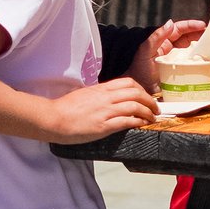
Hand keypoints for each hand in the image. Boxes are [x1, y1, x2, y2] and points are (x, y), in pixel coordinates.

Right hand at [36, 78, 160, 141]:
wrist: (54, 118)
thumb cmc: (66, 108)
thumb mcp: (85, 94)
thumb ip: (100, 95)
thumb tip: (111, 98)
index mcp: (101, 89)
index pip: (128, 83)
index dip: (142, 89)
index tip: (146, 96)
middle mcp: (106, 98)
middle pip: (135, 93)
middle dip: (150, 100)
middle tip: (155, 108)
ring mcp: (105, 111)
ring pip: (135, 106)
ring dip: (148, 112)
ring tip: (152, 117)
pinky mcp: (104, 126)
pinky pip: (126, 121)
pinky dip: (138, 121)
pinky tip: (142, 124)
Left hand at [127, 20, 202, 88]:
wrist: (138, 88)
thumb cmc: (139, 69)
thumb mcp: (146, 50)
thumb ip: (157, 36)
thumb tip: (171, 23)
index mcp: (164, 41)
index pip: (180, 30)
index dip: (191, 26)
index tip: (203, 25)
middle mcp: (172, 50)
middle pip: (189, 39)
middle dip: (201, 36)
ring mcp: (177, 61)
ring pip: (192, 51)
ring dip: (202, 48)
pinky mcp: (180, 72)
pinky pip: (192, 65)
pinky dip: (200, 63)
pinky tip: (207, 63)